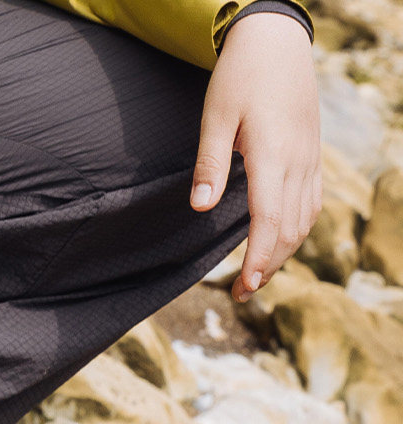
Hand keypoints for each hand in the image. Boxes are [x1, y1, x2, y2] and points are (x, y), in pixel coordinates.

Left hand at [191, 13, 320, 300]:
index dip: (259, 258)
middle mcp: (298, 160)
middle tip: (241, 293)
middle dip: (268, 266)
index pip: (269, 219)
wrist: (277, 42)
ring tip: (256, 278)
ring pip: (304, 219)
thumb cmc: (240, 78)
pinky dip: (295, 230)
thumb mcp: (214, 118)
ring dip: (282, 253)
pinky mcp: (312, 154)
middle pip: (290, 228)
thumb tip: (199, 209)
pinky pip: (310, 202)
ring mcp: (310, 157)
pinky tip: (278, 244)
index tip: (244, 286)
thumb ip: (209, 165)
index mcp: (272, 154)